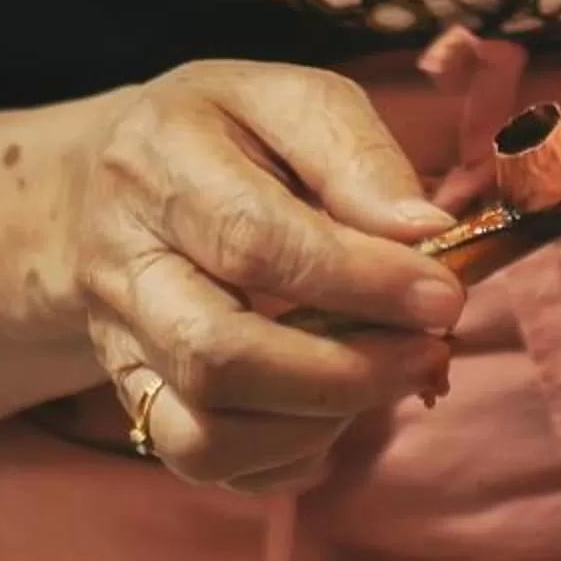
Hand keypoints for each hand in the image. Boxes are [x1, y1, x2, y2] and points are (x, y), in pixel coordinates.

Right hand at [62, 61, 467, 493]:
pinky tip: (336, 404)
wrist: (119, 176)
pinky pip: (204, 461)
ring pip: (202, 432)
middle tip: (430, 351)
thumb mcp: (292, 99)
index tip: (442, 296)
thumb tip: (425, 232)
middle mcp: (122, 262)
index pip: (254, 241)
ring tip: (388, 375)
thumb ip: (356, 154)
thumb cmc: (228, 132)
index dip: (360, 280)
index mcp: (159, 162)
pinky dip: (287, 452)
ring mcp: (120, 340)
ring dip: (318, 421)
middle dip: (344, 372)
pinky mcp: (134, 396)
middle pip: (217, 355)